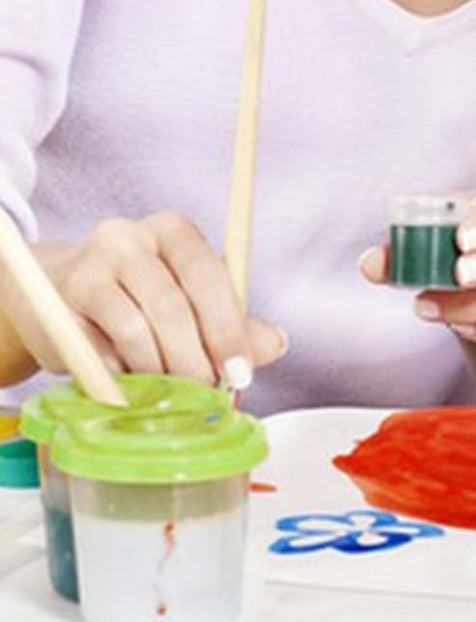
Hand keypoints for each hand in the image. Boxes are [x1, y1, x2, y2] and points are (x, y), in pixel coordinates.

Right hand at [3, 213, 285, 387]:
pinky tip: (130, 385)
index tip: (240, 372)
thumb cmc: (138, 295)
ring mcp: (89, 267)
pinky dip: (120, 376)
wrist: (55, 291)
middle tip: (204, 391)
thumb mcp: (189, 298)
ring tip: (168, 391)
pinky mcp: (56, 303)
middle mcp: (129, 238)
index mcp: (174, 230)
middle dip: (194, 359)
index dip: (228, 327)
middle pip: (172, 306)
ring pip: (135, 331)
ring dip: (158, 371)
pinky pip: (96, 351)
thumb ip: (230, 321)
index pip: (209, 274)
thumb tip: (274, 346)